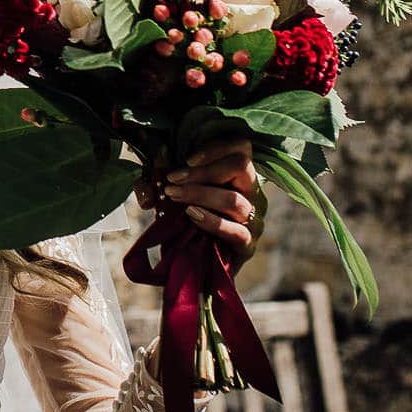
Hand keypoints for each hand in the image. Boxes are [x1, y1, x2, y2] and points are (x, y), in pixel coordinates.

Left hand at [141, 137, 263, 261]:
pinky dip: (212, 222)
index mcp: (238, 175)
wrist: (189, 264)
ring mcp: (253, 220)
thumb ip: (162, 173)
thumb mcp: (169, 193)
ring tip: (173, 195)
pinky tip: (191, 215)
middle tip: (172, 180)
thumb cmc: (183, 220)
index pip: (242, 148)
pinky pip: (236, 231)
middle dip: (202, 171)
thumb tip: (158, 153)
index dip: (216, 148)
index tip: (186, 159)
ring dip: (199, 194)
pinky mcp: (248, 245)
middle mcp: (252, 194)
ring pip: (234, 199)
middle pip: (241, 166)